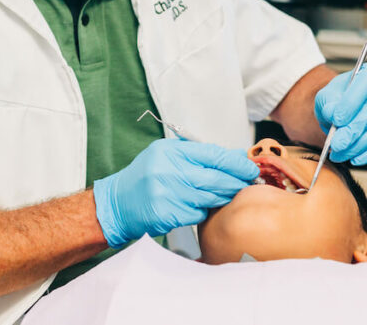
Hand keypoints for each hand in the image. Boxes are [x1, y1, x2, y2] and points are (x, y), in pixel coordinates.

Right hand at [92, 138, 258, 247]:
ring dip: (223, 197)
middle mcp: (168, 171)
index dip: (235, 162)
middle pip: (215, 177)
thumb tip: (234, 155)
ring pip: (210, 197)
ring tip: (228, 194)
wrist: (118, 203)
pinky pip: (198, 215)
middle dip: (236, 181)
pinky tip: (198, 208)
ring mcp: (168, 194)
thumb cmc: (145, 177)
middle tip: (248, 182)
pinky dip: (202, 212)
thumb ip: (197, 154)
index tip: (249, 166)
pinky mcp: (168, 215)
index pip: (212, 154)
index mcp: (169, 152)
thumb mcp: (165, 155)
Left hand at [314, 62, 366, 164]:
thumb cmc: (339, 98)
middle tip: (336, 145)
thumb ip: (327, 104)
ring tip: (339, 154)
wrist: (350, 104)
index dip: (351, 104)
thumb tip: (333, 116)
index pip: (364, 86)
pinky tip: (355, 157)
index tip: (336, 120)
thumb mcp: (327, 96)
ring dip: (359, 146)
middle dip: (353, 132)